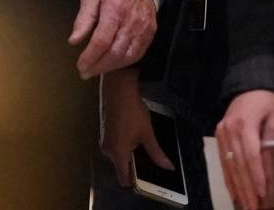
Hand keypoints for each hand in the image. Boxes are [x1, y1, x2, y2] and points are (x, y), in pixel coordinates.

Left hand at [68, 0, 156, 79]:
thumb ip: (83, 18)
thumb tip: (74, 40)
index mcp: (114, 10)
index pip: (101, 41)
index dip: (90, 57)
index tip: (80, 66)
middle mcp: (130, 22)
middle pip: (114, 52)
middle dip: (98, 66)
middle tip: (86, 73)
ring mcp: (143, 29)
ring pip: (127, 56)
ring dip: (110, 67)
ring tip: (97, 70)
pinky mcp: (150, 33)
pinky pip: (138, 53)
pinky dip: (124, 62)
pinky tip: (113, 64)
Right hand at [99, 67, 170, 187]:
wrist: (118, 90)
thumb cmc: (132, 111)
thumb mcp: (147, 133)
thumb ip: (156, 153)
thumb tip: (168, 167)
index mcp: (118, 153)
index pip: (124, 179)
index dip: (135, 183)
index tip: (147, 180)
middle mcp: (108, 150)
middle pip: (121, 168)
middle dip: (134, 167)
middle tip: (149, 161)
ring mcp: (105, 141)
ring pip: (119, 156)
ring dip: (129, 154)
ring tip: (142, 145)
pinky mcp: (105, 133)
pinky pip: (115, 147)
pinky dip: (124, 146)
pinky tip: (134, 136)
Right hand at [215, 89, 273, 209]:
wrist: (252, 79)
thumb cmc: (268, 97)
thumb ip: (271, 138)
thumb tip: (269, 160)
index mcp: (244, 124)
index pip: (250, 156)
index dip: (256, 176)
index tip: (262, 193)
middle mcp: (229, 129)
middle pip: (238, 164)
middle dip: (246, 188)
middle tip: (253, 207)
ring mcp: (222, 131)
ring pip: (228, 165)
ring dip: (236, 186)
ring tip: (244, 204)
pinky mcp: (220, 133)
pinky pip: (223, 159)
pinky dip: (228, 176)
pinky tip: (233, 190)